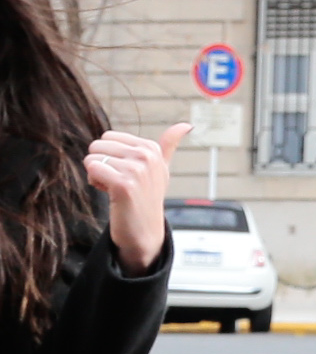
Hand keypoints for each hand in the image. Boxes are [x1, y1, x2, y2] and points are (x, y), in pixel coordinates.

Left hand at [83, 124, 188, 272]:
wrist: (144, 229)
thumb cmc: (147, 196)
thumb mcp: (161, 168)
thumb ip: (169, 144)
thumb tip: (186, 125)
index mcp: (151, 148)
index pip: (108, 137)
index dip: (110, 155)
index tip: (125, 172)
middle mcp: (146, 155)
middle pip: (97, 145)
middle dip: (100, 163)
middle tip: (118, 181)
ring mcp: (137, 170)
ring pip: (92, 159)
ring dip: (97, 175)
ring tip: (115, 188)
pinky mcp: (124, 184)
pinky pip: (93, 170)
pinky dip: (95, 182)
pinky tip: (110, 194)